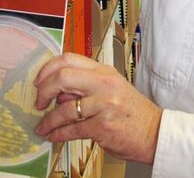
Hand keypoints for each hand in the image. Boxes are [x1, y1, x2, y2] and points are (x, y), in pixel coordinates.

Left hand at [34, 53, 161, 164]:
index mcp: (104, 71)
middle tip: (39, 102)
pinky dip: (58, 134)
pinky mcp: (103, 126)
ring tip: (43, 126)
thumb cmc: (132, 112)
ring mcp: (104, 104)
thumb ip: (85, 85)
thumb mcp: (111, 89)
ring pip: (64, 108)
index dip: (48, 69)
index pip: (69, 59)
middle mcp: (104, 84)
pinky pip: (72, 129)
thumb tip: (57, 92)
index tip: (39, 81)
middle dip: (44, 91)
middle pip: (62, 77)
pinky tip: (53, 135)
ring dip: (49, 120)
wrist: (154, 132)